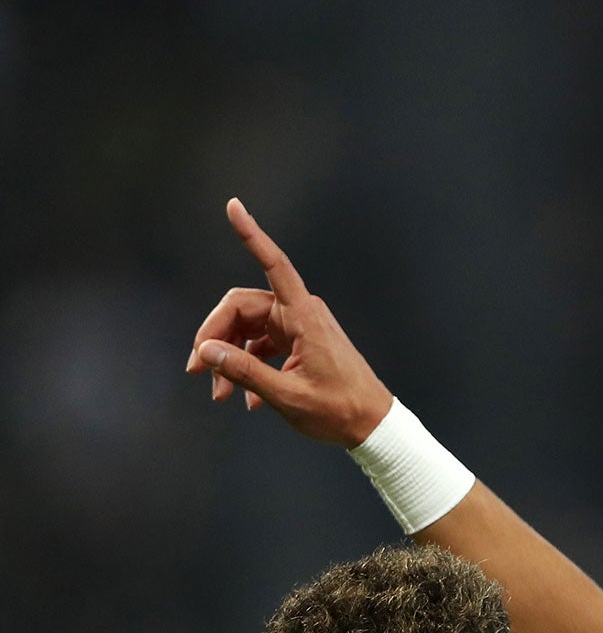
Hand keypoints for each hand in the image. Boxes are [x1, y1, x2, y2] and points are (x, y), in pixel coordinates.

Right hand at [186, 198, 395, 446]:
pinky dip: (249, 368)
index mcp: (304, 316)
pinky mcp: (299, 343)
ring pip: (247, 330)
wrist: (374, 427)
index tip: (234, 206)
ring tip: (221, 395)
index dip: (251, 235)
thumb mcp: (288, 396)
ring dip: (230, 359)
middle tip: (198, 372)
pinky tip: (247, 400)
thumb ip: (244, 372)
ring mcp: (299, 328)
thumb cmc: (340, 411)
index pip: (274, 264)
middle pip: (240, 308)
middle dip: (215, 338)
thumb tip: (207, 351)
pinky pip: (262, 346)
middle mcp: (301, 314)